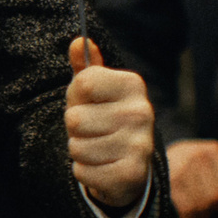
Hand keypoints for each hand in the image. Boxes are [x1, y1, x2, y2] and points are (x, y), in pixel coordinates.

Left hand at [64, 38, 154, 210]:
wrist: (126, 165)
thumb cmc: (103, 119)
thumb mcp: (93, 91)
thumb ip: (85, 67)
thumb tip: (79, 42)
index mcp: (132, 85)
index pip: (82, 83)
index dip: (75, 96)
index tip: (89, 103)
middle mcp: (143, 112)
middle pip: (74, 119)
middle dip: (75, 128)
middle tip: (92, 130)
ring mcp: (140, 144)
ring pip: (76, 147)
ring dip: (79, 150)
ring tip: (97, 148)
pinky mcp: (132, 174)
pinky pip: (82, 172)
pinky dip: (84, 172)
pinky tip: (101, 167)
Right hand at [167, 138, 217, 217]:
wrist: (147, 159)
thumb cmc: (182, 165)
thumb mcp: (203, 160)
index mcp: (213, 149)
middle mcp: (198, 155)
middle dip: (215, 209)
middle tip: (210, 213)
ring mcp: (182, 167)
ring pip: (203, 203)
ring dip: (202, 216)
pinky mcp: (169, 182)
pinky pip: (187, 208)